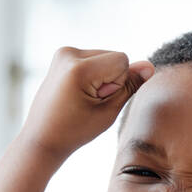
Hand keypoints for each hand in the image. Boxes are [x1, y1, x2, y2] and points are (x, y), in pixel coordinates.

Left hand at [17, 46, 154, 159]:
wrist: (42, 138)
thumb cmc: (74, 131)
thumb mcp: (108, 112)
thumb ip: (130, 86)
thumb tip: (149, 66)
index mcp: (79, 68)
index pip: (122, 60)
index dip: (119, 83)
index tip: (98, 101)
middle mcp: (68, 53)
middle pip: (114, 57)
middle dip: (110, 79)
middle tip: (88, 102)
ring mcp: (63, 53)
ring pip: (105, 58)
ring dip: (102, 77)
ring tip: (82, 99)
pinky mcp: (62, 56)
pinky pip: (93, 60)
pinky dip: (92, 75)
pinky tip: (78, 93)